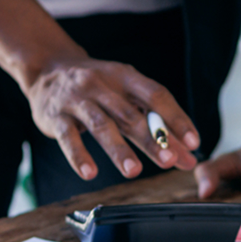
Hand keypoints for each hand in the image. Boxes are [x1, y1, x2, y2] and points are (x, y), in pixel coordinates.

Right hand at [26, 51, 200, 181]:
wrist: (47, 68)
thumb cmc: (97, 88)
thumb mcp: (128, 100)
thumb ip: (157, 130)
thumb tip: (188, 158)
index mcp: (126, 77)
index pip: (156, 95)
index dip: (176, 118)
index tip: (193, 142)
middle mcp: (102, 84)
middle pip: (131, 114)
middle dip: (152, 139)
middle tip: (169, 161)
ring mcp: (78, 99)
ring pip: (101, 125)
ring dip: (119, 149)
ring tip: (134, 172)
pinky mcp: (56, 116)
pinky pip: (68, 137)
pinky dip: (79, 156)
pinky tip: (90, 173)